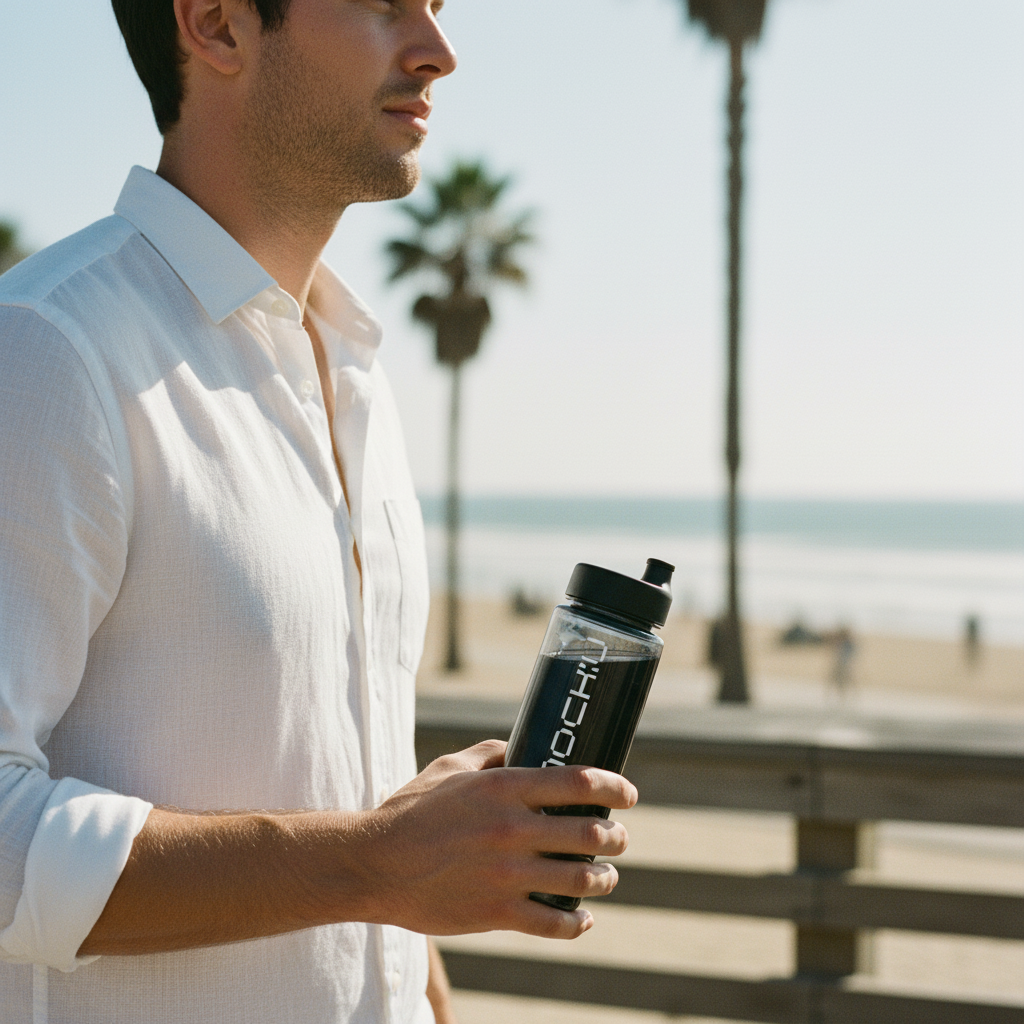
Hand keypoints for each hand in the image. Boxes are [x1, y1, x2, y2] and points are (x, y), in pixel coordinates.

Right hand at [348, 740, 635, 939]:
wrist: (375, 865)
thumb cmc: (411, 810)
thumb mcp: (450, 768)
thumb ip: (491, 755)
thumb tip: (521, 747)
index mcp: (504, 789)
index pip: (579, 783)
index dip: (614, 787)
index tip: (628, 794)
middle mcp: (512, 830)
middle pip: (590, 834)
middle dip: (614, 837)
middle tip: (617, 837)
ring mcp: (507, 875)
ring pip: (580, 880)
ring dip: (603, 878)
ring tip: (604, 875)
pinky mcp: (497, 913)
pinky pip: (554, 923)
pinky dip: (576, 922)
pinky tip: (581, 917)